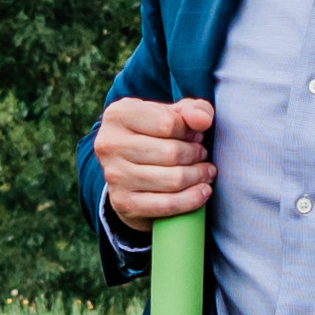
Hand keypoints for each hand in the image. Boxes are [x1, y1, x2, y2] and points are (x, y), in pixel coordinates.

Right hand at [93, 97, 215, 229]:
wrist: (129, 170)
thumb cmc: (157, 134)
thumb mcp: (173, 114)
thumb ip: (193, 109)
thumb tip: (204, 120)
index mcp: (118, 115)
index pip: (167, 123)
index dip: (190, 131)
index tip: (196, 135)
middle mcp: (109, 144)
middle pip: (171, 153)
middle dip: (196, 154)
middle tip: (202, 155)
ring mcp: (114, 176)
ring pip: (172, 180)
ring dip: (198, 176)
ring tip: (205, 171)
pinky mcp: (122, 202)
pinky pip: (167, 204)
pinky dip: (192, 199)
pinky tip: (203, 191)